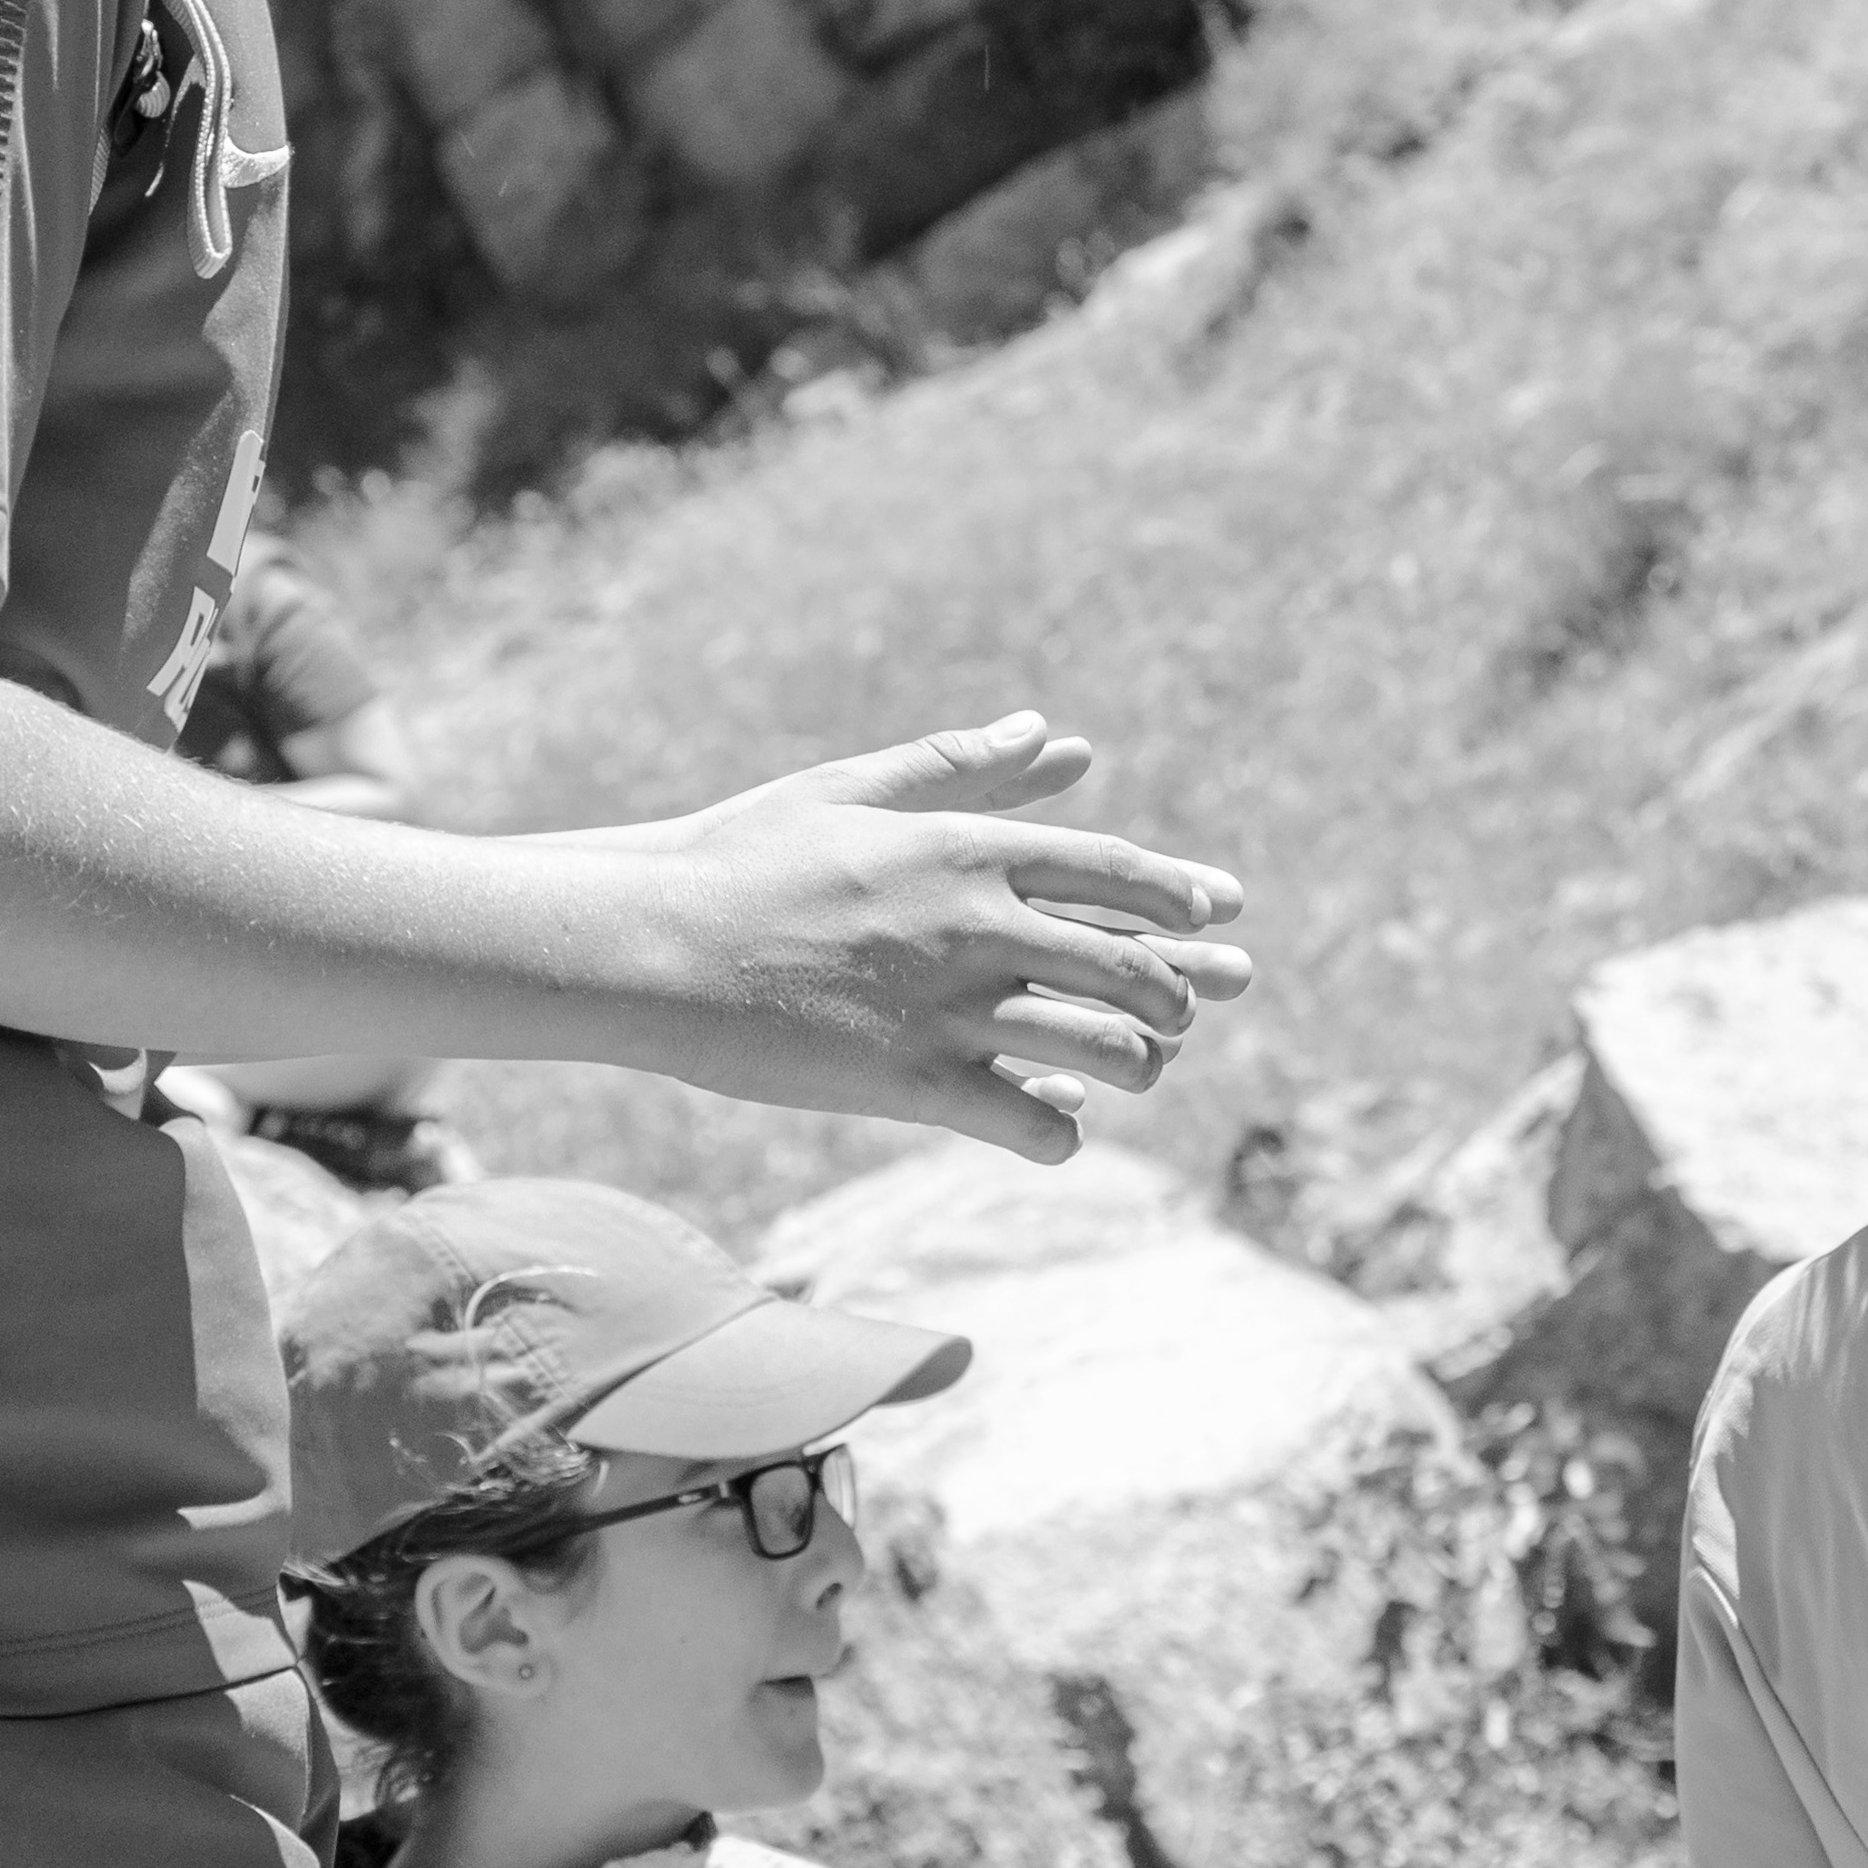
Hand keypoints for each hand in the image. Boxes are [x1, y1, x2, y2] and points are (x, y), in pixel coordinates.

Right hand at [650, 716, 1253, 1161]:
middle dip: (1181, 993)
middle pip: (1134, 965)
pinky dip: (1061, 1128)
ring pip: (1105, 1047)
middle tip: (1182, 1011)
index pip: (1118, 873)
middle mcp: (976, 924)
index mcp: (967, 848)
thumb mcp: (852, 789)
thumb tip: (1062, 738)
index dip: (1183, 899)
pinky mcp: (911, 1084)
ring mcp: (948, 1008)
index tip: (1222, 915)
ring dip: (1139, 1065)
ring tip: (1134, 1072)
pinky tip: (1059, 1127)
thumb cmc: (738, 857)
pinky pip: (1029, 1119)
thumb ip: (965, 767)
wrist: (645, 944)